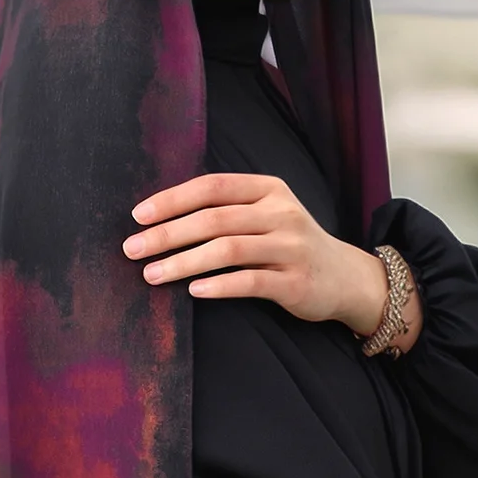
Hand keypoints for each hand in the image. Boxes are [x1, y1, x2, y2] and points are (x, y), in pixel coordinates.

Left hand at [122, 172, 388, 328]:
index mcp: (269, 189)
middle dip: (168, 234)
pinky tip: (194, 291)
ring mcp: (291, 247)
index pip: (213, 187)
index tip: (138, 216)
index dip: (172, 199)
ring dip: (184, 262)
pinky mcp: (296, 282)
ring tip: (151, 273)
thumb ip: (228, 209)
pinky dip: (219, 285)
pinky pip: (250, 281)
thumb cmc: (289, 244)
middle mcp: (281, 213)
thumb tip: (162, 217)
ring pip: (228, 249)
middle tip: (132, 248)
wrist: (345, 278)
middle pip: (215, 219)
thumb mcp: (267, 214)